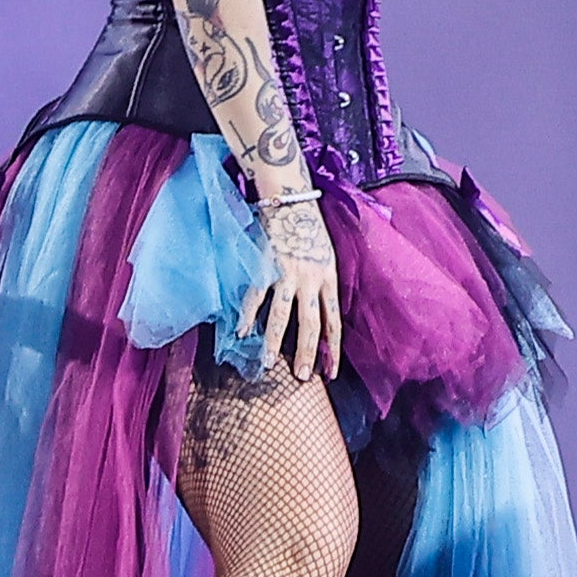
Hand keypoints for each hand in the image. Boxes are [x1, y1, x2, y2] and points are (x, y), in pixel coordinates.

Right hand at [247, 188, 342, 382]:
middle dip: (307, 354)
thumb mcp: (326, 255)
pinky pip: (255, 297)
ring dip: (275, 343)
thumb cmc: (308, 227)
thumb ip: (323, 283)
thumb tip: (320, 314)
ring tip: (268, 364)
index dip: (332, 348)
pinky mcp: (264, 266)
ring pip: (282, 316)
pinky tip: (242, 334)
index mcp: (328, 277)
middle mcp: (310, 279)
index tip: (331, 371)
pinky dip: (247, 316)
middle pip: (310, 324)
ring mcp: (286, 274)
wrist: (290, 199)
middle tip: (302, 377)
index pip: (333, 321)